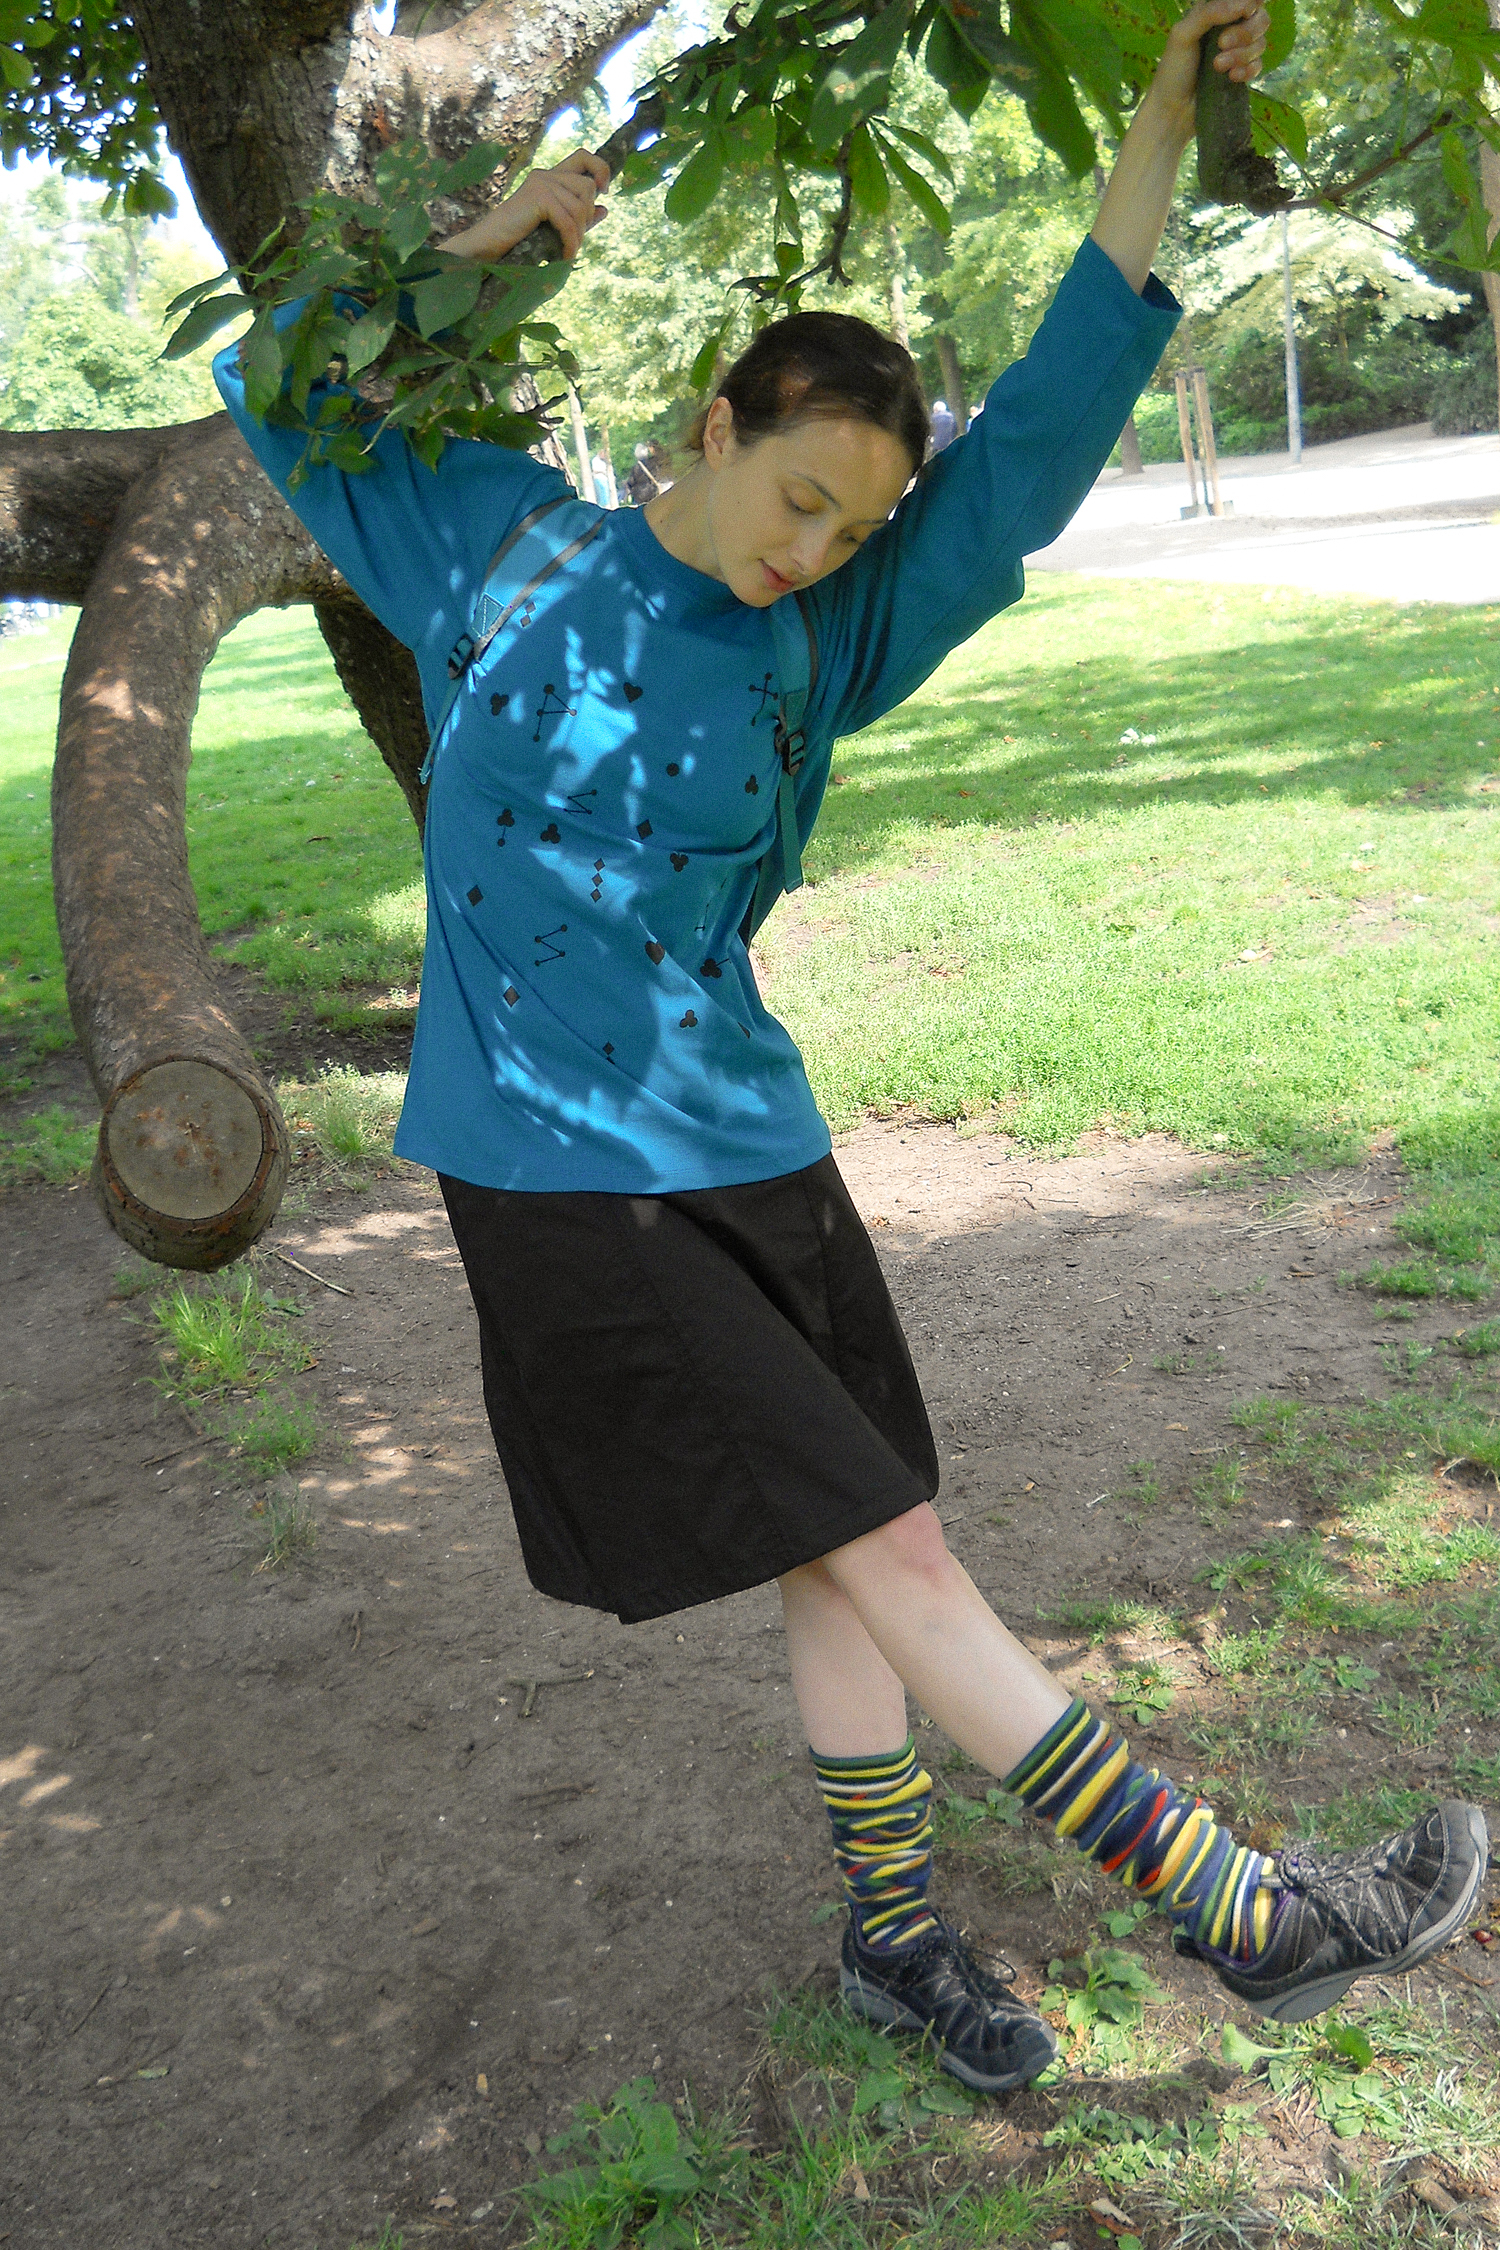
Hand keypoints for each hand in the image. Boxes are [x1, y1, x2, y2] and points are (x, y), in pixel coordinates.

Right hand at [441, 150, 610, 262]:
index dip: (601, 168)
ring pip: (580, 205)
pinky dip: (570, 242)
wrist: (486, 247)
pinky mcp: (537, 197)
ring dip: (579, 234)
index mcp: (550, 177)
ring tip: (567, 251)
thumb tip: (605, 208)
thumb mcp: (554, 227)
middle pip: (588, 186)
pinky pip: (568, 220)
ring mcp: (540, 183)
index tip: (604, 191)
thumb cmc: (517, 240)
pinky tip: (564, 256)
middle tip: (574, 239)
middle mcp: (546, 174)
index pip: (584, 156)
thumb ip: (579, 217)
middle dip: (587, 217)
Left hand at [1147, 0, 1270, 140]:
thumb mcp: (1183, 35)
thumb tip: (1244, 4)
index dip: (1250, 4)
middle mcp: (1230, 28)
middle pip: (1260, 19)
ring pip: (1261, 42)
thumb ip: (1209, 13)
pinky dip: (1248, 71)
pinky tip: (1232, 78)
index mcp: (1215, 12)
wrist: (1173, 112)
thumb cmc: (1173, 71)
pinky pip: (1258, 65)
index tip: (1245, 12)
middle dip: (1245, 32)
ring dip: (1242, 54)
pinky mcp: (1242, 73)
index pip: (1246, 0)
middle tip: (1221, 44)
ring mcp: (1238, 52)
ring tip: (1217, 67)